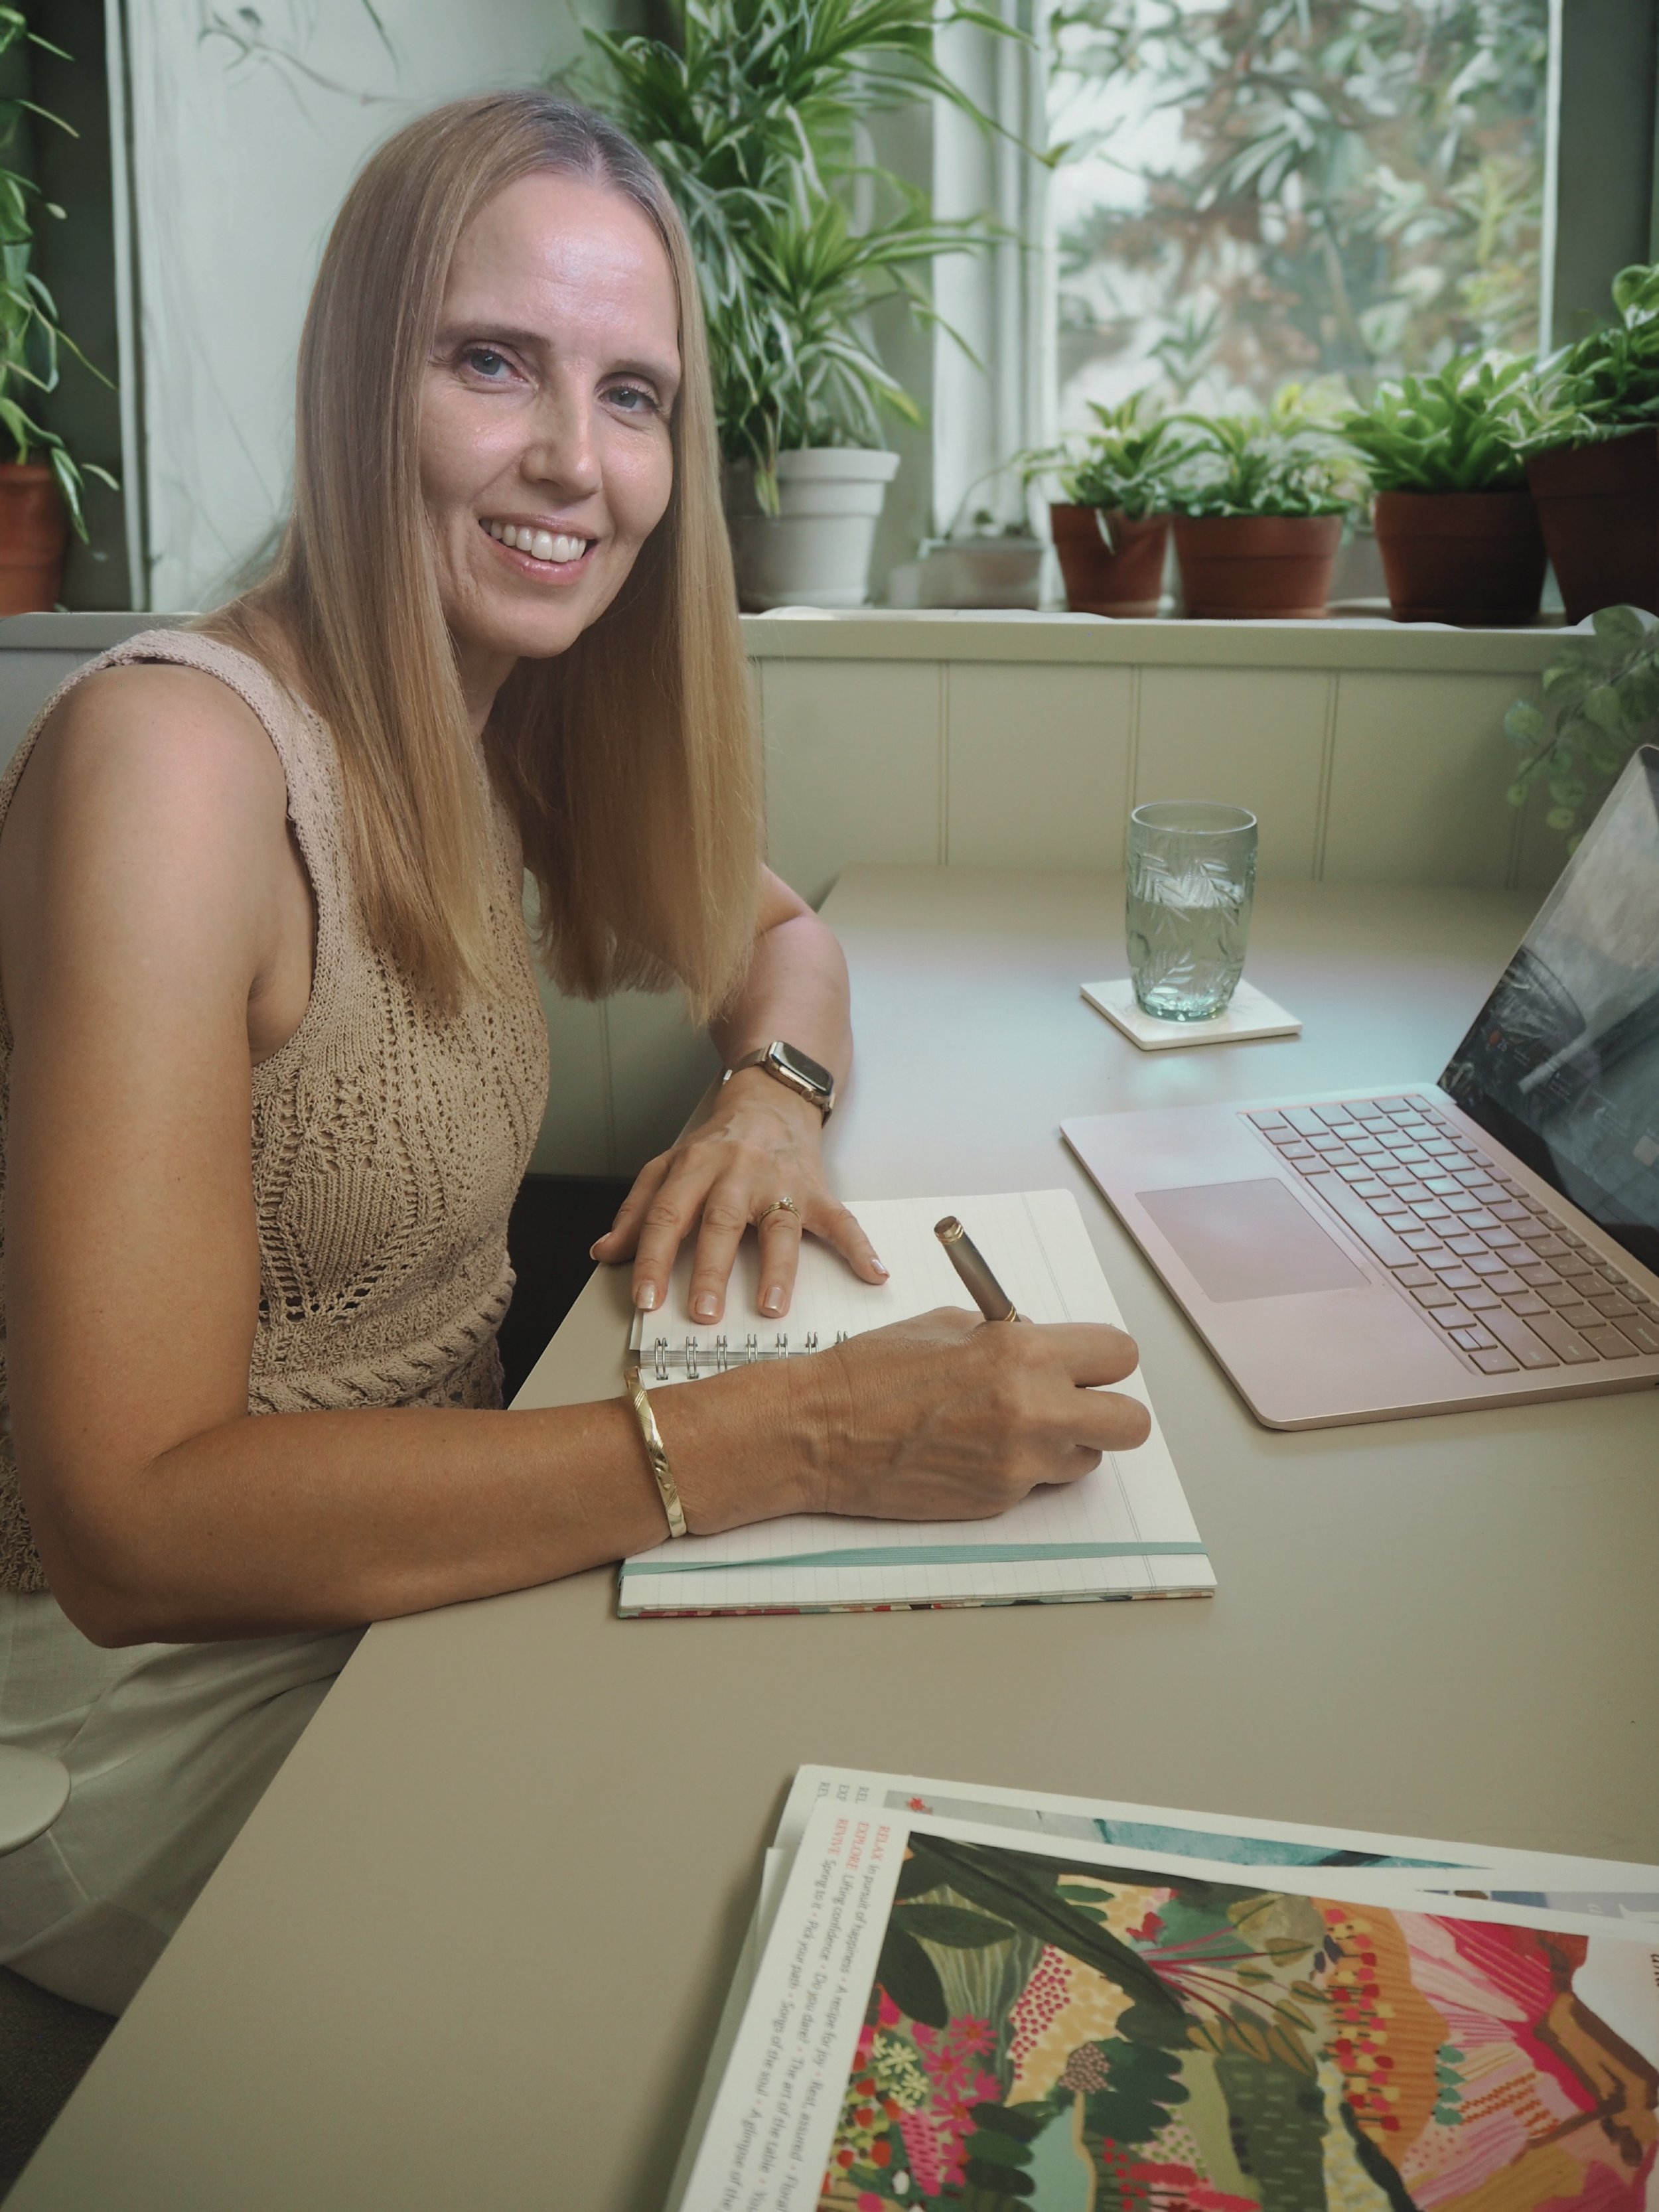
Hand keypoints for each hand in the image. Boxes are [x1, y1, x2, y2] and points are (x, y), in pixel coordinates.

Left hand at [591, 1068, 886, 1320]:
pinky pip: (840, 1220)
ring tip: (772, 1308)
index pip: (666, 1216)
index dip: (651, 1258)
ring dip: (777, 1269)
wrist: (771, 1098)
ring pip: (777, 1225)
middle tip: (702, 1313)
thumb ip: (637, 1212)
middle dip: (710, 1269)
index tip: (644, 1300)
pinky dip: (859, 1247)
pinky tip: (873, 1274)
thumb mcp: (669, 1168)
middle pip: (720, 1222)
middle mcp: (735, 1173)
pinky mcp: (816, 1190)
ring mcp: (779, 1181)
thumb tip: (604, 1254)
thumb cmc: (716, 1144)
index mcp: (693, 1168)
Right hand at [786, 1308, 1150, 1521]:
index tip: (1086, 1362)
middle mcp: (1033, 1410)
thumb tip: (1049, 1351)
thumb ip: (1012, 1338)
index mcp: (1023, 1353)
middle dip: (1109, 1410)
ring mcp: (1019, 1464)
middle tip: (1075, 1402)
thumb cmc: (873, 1372)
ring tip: (1009, 1427)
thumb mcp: (951, 1327)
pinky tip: (971, 1450)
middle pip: (1130, 1423)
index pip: (1119, 1355)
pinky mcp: (999, 1502)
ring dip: (1063, 1444)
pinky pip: (1037, 1484)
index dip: (1103, 1360)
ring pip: (1086, 1459)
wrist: (820, 1431)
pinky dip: (1018, 1468)